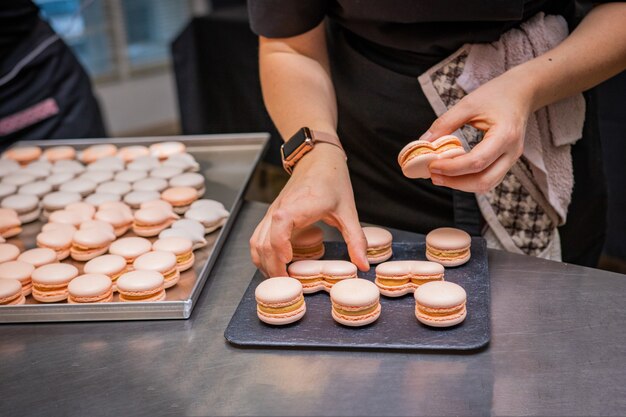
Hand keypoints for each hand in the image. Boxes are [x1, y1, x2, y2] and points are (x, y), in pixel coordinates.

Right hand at [250, 143, 368, 276]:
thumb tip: (362, 264)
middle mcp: (278, 211)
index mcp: (295, 208)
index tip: (289, 267)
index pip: (277, 234)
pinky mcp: (271, 215)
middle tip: (287, 285)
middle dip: (272, 267)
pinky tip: (274, 264)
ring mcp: (272, 213)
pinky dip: (261, 253)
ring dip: (264, 262)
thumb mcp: (348, 211)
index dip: (280, 253)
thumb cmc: (332, 180)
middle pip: (263, 244)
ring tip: (279, 278)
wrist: (318, 159)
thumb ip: (355, 239)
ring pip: (256, 242)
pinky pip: (258, 236)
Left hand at [422, 68, 533, 193]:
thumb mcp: (468, 104)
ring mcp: (511, 159)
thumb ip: (445, 123)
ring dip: (461, 185)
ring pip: (487, 184)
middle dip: (455, 182)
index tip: (431, 165)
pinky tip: (452, 173)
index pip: (477, 162)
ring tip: (439, 176)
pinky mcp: (506, 161)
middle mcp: (512, 152)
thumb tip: (424, 142)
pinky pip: (488, 179)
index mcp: (505, 135)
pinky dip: (469, 180)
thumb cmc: (496, 94)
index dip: (452, 168)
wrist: (522, 92)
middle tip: (432, 175)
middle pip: (484, 181)